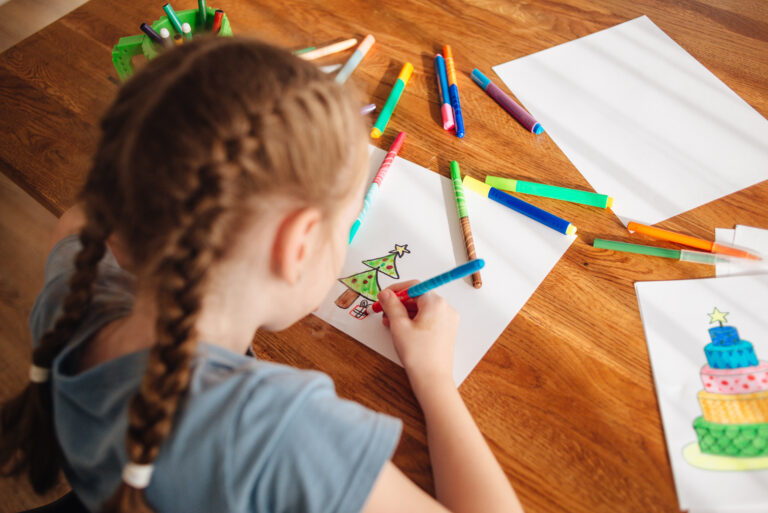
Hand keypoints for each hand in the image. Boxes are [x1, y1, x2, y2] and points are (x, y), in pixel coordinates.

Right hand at [378, 281, 458, 399]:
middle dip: (399, 302)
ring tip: (390, 322)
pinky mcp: (447, 331)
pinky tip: (402, 329)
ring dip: (405, 312)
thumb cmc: (418, 354)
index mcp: (435, 303)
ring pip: (423, 309)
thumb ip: (391, 305)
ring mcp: (448, 320)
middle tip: (383, 309)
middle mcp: (445, 309)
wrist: (433, 379)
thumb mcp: (399, 325)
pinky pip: (429, 319)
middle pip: (419, 297)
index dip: (396, 290)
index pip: (413, 286)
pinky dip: (415, 320)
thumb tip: (386, 294)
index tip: (384, 296)